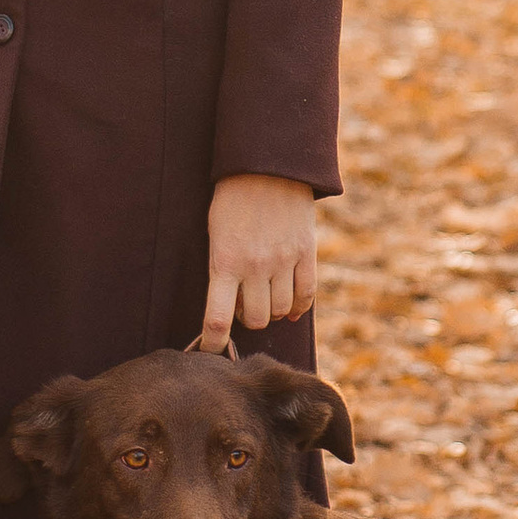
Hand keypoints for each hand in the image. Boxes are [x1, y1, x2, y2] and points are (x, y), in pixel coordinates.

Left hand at [199, 176, 317, 352]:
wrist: (268, 166)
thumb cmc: (232, 200)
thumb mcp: (216, 233)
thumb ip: (222, 269)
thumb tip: (228, 309)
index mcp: (225, 261)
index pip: (218, 319)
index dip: (213, 343)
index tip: (210, 352)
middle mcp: (255, 266)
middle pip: (255, 319)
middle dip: (248, 318)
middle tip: (244, 305)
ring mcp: (284, 261)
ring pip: (280, 311)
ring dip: (272, 311)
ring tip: (266, 297)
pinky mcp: (307, 253)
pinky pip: (306, 295)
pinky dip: (298, 307)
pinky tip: (291, 305)